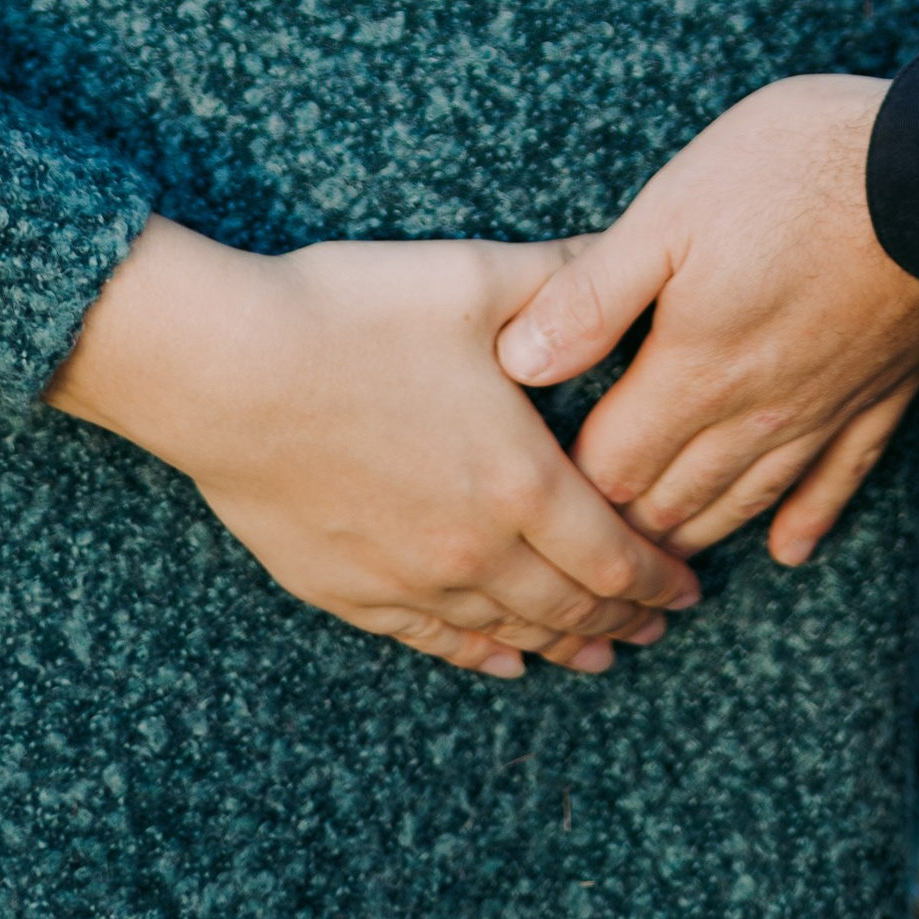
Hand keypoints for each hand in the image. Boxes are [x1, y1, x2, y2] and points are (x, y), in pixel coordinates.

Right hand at [46, 217, 701, 677]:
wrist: (227, 371)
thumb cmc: (352, 315)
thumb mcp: (474, 277)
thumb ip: (563, 278)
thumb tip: (628, 258)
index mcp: (520, 481)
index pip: (614, 554)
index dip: (659, 576)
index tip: (691, 587)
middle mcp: (475, 547)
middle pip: (570, 605)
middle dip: (623, 617)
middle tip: (658, 624)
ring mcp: (408, 578)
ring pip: (508, 631)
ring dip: (562, 646)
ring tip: (598, 655)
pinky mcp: (348, 589)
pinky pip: (432, 640)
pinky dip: (480, 654)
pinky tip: (501, 660)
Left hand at [493, 77, 918, 566]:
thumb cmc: (792, 169)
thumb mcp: (669, 207)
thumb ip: (594, 293)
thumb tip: (519, 360)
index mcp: (695, 368)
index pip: (613, 465)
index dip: (569, 489)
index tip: (537, 496)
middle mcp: (757, 411)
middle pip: (675, 499)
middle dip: (625, 529)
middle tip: (585, 551)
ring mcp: (824, 410)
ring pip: (747, 501)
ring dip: (699, 535)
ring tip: (663, 565)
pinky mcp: (881, 395)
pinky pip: (839, 481)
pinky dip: (806, 520)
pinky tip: (788, 549)